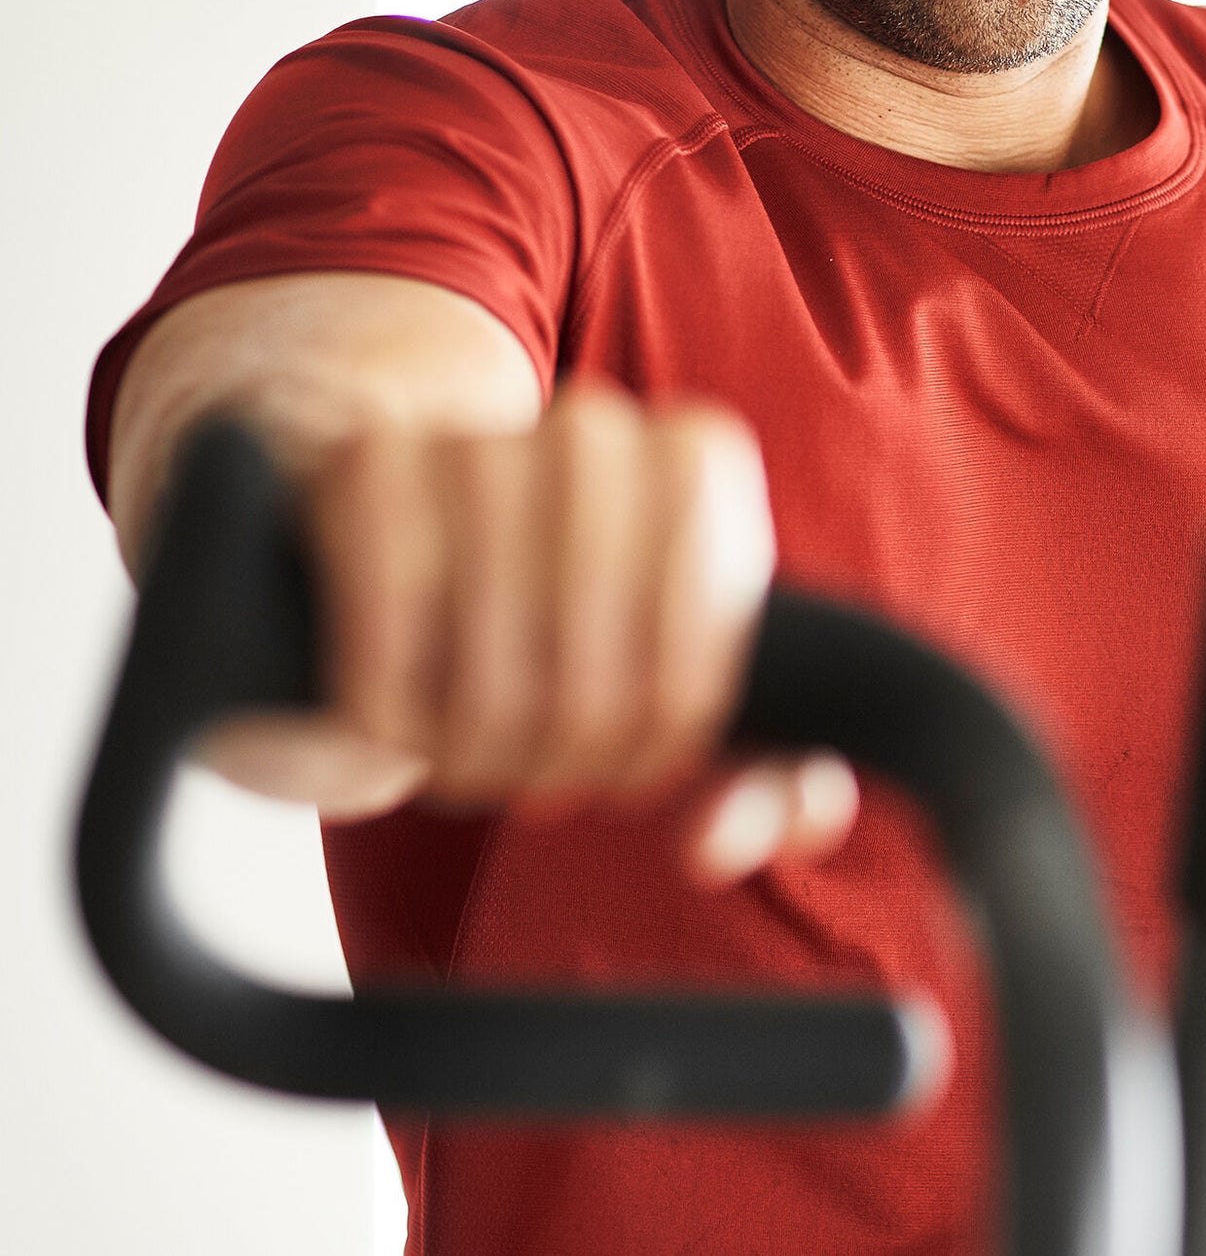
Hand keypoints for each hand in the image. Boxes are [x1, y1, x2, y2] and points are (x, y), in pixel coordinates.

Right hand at [195, 382, 857, 884]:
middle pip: (591, 688)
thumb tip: (719, 839)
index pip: (689, 682)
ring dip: (470, 753)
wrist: (421, 520)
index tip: (623, 770)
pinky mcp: (371, 466)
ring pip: (490, 674)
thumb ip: (766, 786)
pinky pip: (390, 635)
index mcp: (698, 467)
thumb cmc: (580, 622)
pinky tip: (394, 718)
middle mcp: (598, 434)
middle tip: (536, 775)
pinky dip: (387, 709)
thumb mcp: (694, 696)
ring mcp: (481, 441)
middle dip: (557, 764)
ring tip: (470, 753)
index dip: (648, 760)